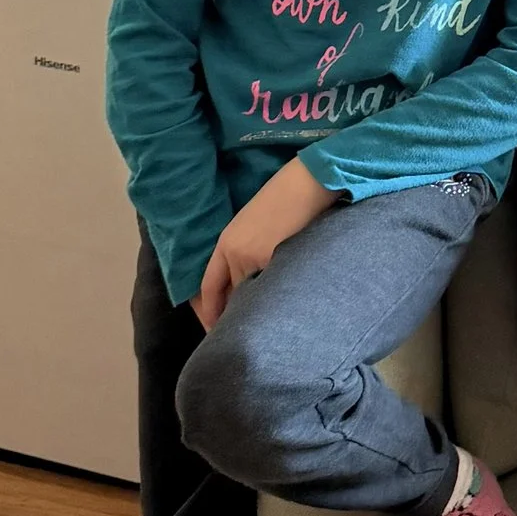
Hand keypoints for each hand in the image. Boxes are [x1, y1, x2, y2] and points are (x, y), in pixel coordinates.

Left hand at [194, 158, 336, 328]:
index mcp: (226, 242)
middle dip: (239, 312)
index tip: (213, 328)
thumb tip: (251, 281)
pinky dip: (277, 297)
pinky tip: (288, 302)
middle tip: (247, 331)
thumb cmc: (287, 199)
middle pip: (233, 295)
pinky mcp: (273, 261)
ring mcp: (252, 259)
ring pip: (253, 294)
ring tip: (274, 318)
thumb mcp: (255, 225)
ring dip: (260, 307)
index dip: (209, 311)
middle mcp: (234, 253)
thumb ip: (247, 251)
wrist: (307, 184)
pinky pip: (272, 289)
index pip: (209, 286)